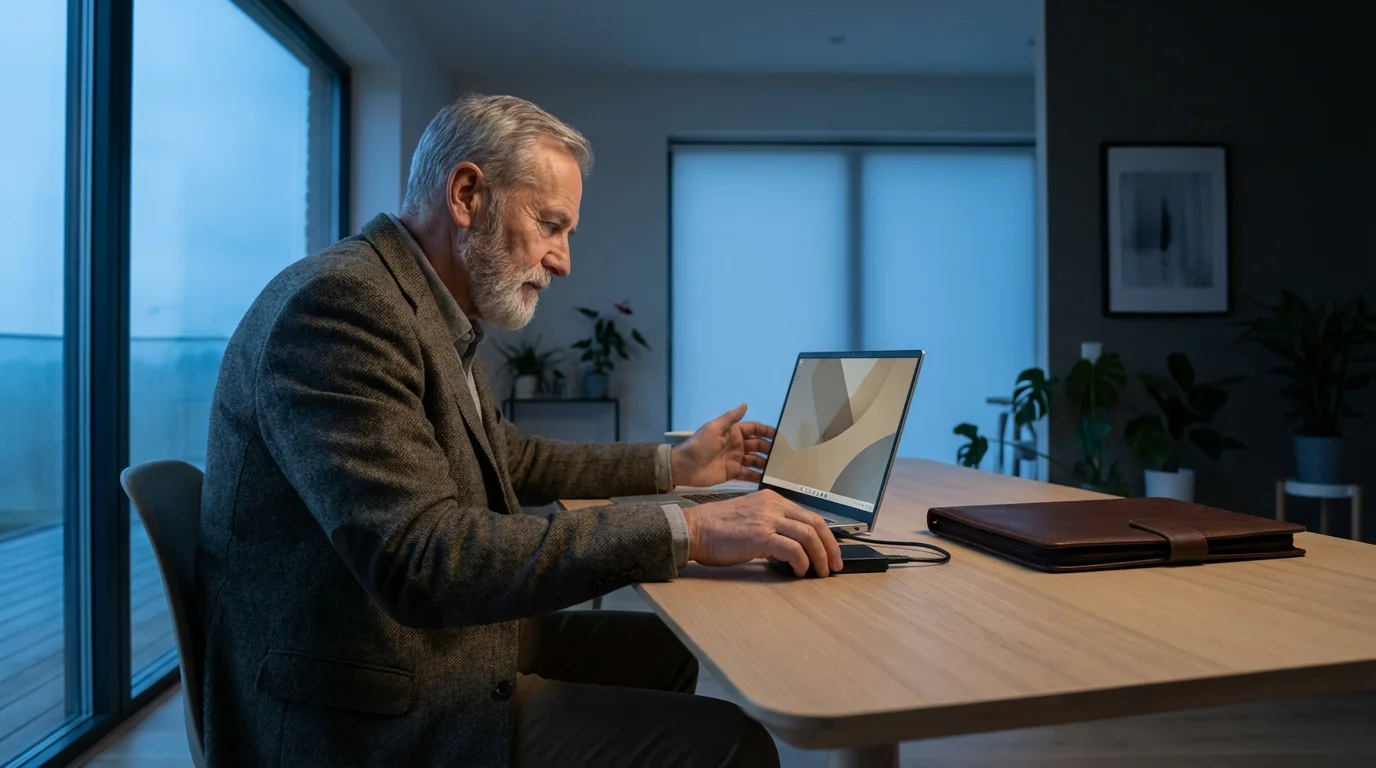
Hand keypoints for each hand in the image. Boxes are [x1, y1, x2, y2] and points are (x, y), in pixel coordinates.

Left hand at [670, 403, 774, 487]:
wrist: (684, 467)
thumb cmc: (699, 446)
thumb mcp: (713, 428)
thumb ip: (730, 418)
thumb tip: (745, 404)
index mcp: (733, 432)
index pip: (754, 429)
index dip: (766, 431)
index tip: (780, 436)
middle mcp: (737, 445)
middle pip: (758, 445)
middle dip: (770, 448)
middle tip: (785, 454)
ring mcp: (736, 459)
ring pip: (756, 460)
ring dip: (766, 463)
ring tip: (779, 467)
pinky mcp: (733, 473)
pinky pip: (749, 474)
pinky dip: (758, 476)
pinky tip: (768, 478)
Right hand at [682, 490, 842, 576]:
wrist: (694, 529)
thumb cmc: (716, 528)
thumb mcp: (749, 516)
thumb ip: (771, 524)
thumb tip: (792, 545)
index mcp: (771, 499)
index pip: (809, 514)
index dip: (825, 535)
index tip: (830, 550)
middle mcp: (773, 505)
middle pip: (816, 523)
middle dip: (830, 546)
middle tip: (834, 564)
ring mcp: (767, 519)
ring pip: (809, 535)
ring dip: (820, 557)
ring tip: (821, 572)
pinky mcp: (761, 536)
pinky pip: (793, 549)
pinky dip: (802, 562)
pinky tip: (800, 571)